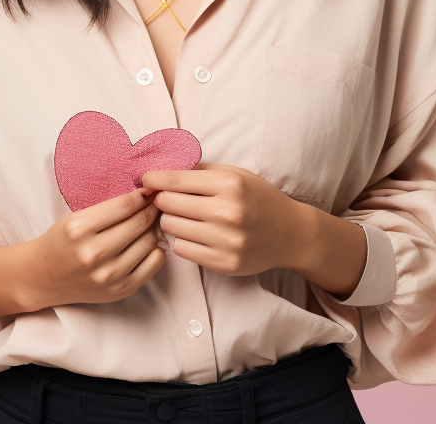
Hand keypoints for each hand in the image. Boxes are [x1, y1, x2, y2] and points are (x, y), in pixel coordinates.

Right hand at [24, 187, 166, 307]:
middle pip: (139, 223)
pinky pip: (154, 264)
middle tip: (158, 202)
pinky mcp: (119, 291)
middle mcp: (93, 254)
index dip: (143, 195)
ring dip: (156, 227)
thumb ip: (109, 208)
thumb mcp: (76, 217)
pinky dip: (157, 249)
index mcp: (78, 229)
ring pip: (149, 242)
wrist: (45, 277)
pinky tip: (149, 242)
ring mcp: (107, 276)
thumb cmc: (62, 241)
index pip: (124, 206)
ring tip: (154, 220)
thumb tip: (148, 195)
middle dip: (153, 209)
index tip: (151, 190)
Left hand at [142, 163, 310, 276]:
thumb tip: (162, 171)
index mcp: (229, 184)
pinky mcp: (225, 263)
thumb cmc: (258, 197)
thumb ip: (200, 171)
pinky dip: (183, 240)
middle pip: (168, 203)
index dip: (154, 179)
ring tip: (183, 215)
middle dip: (161, 199)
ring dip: (171, 220)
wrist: (290, 233)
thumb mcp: (235, 174)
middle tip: (165, 198)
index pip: (175, 180)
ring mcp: (226, 241)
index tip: (145, 179)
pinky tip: (194, 233)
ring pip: (171, 227)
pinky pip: (182, 249)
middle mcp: (227, 212)